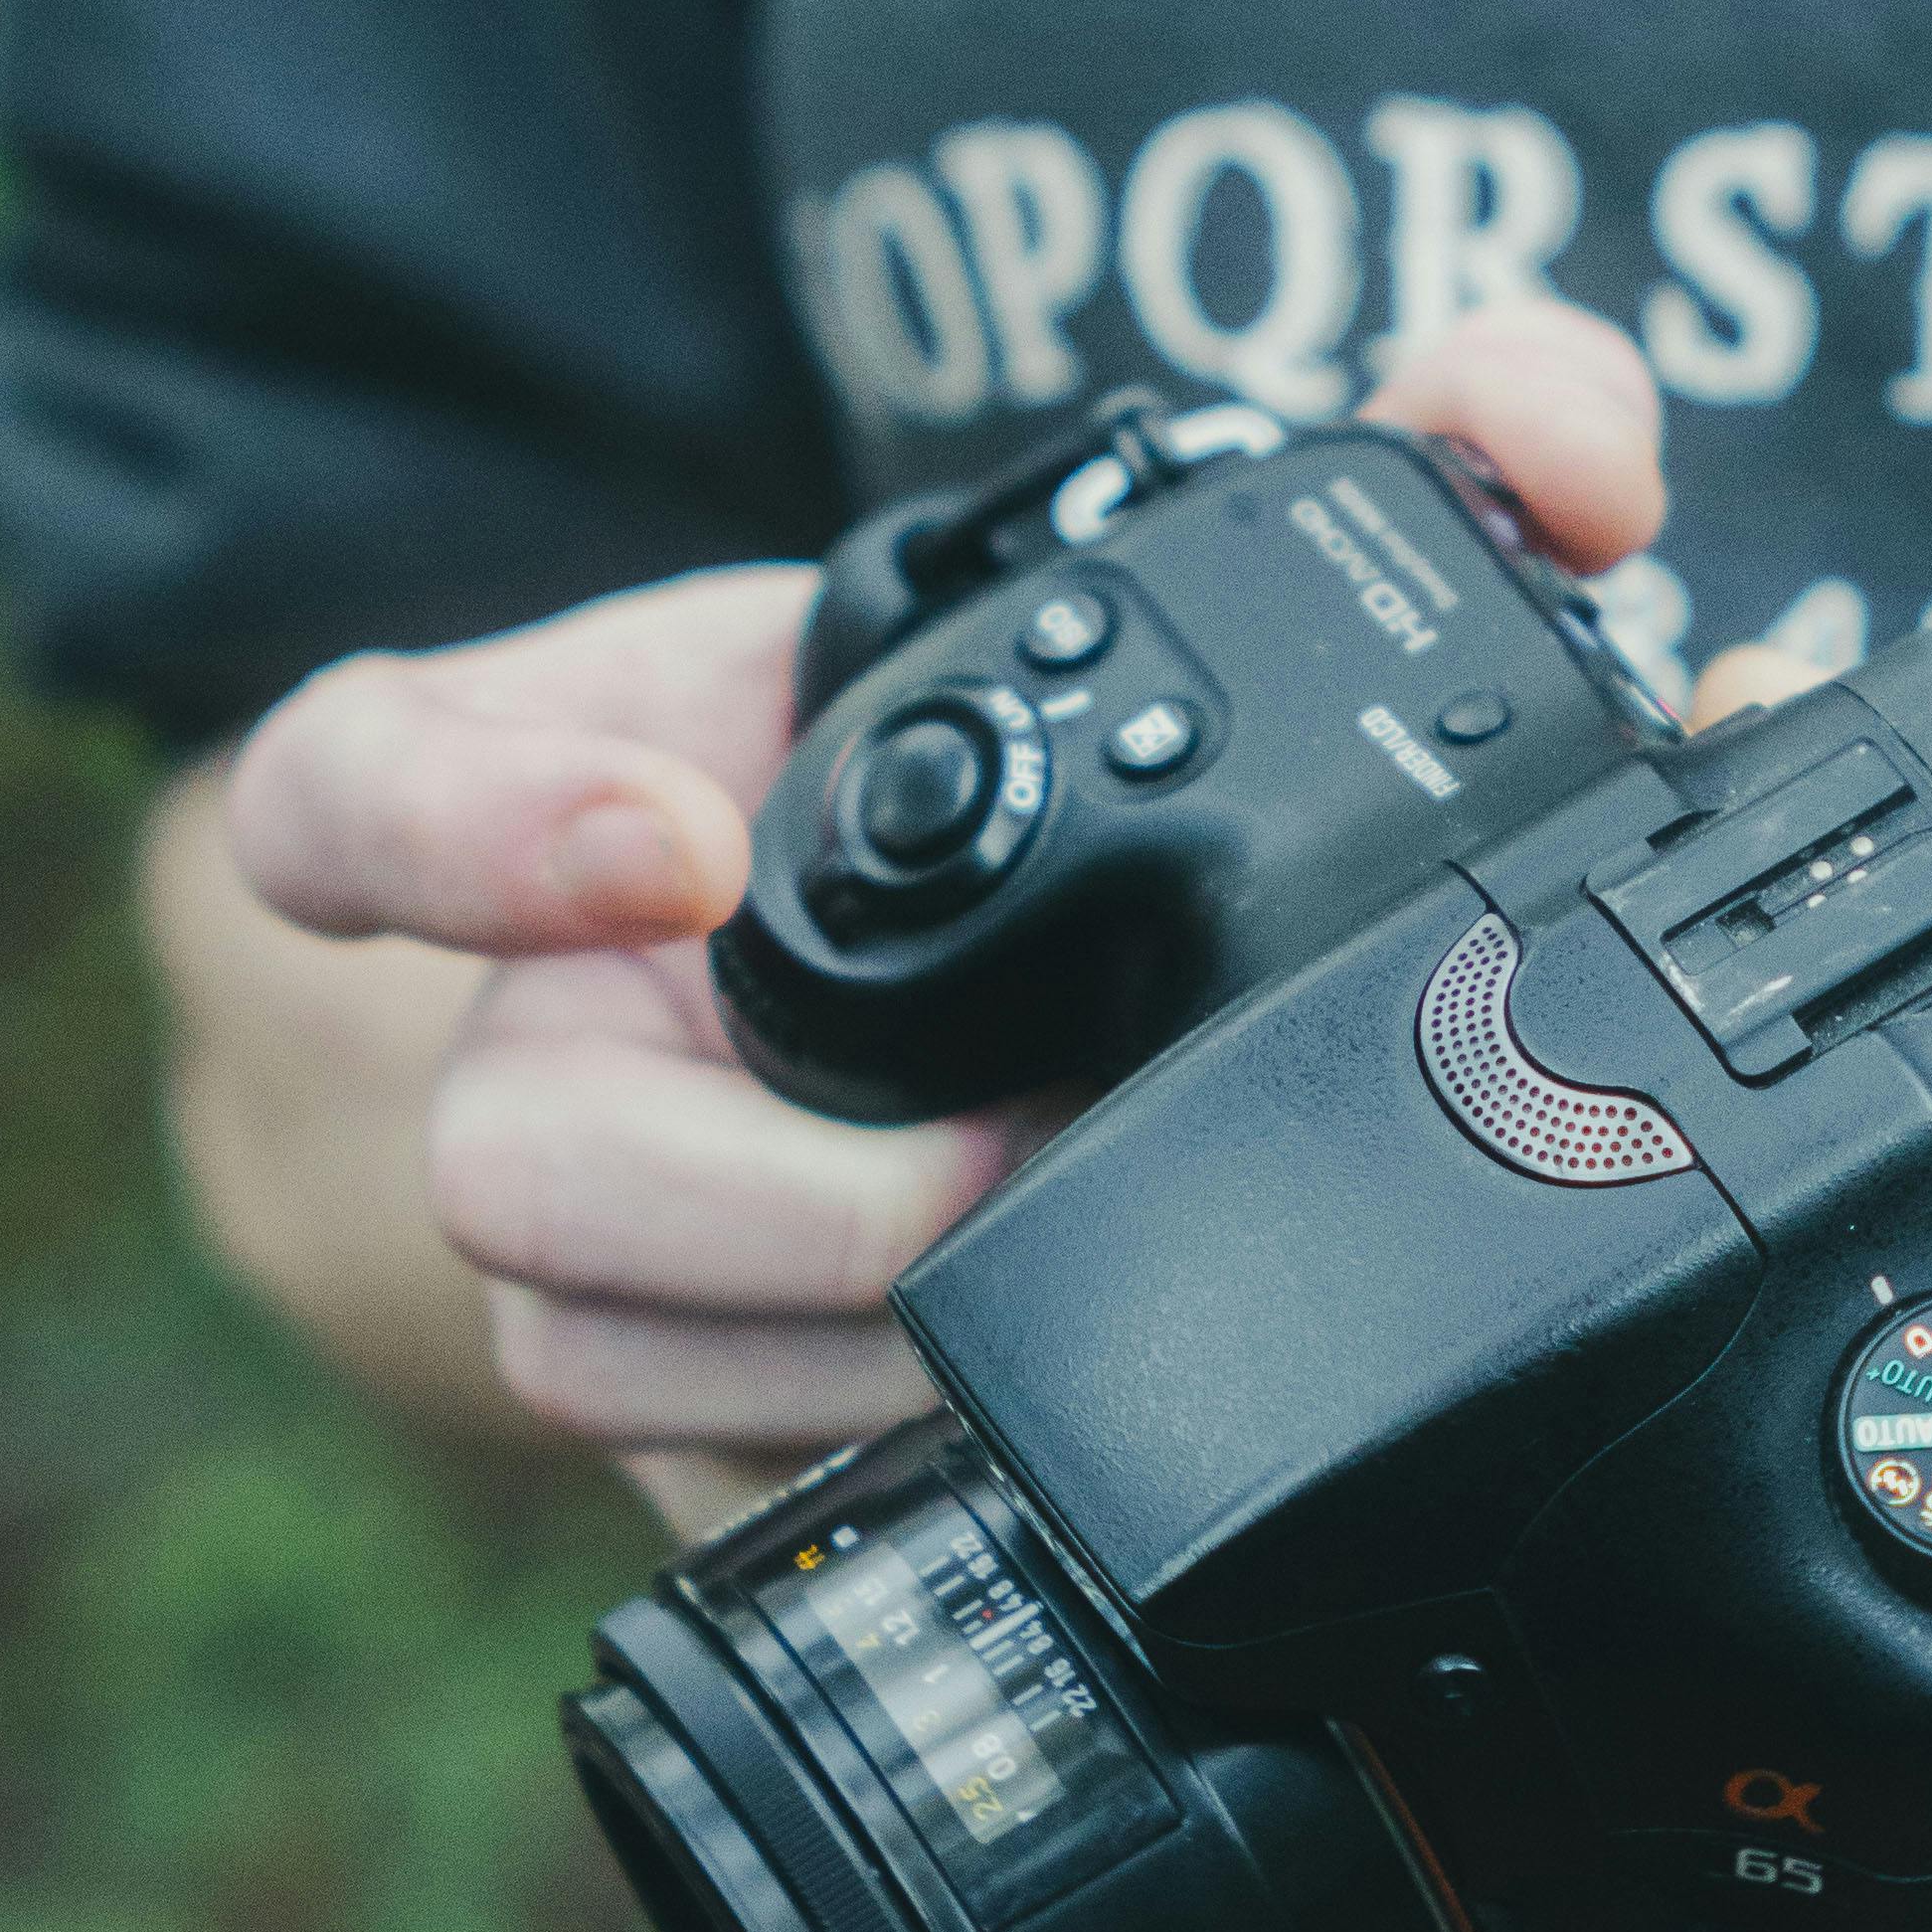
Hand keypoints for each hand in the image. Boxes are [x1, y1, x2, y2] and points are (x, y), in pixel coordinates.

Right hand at [226, 305, 1667, 1534]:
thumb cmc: (1048, 753)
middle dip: (770, 1202)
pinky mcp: (702, 1423)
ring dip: (831, 1352)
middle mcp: (561, 1025)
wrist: (988, 974)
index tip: (677, 838)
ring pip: (594, 1360)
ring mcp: (606, 1247)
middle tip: (1006, 1170)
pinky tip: (1049, 1448)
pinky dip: (876, 1480)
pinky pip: (716, 1499)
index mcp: (602, 787)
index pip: (357, 788)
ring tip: (1062, 1293)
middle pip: (509, 1167)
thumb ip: (1436, 432)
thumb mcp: (1203, 564)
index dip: (463, 818)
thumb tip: (1574, 455)